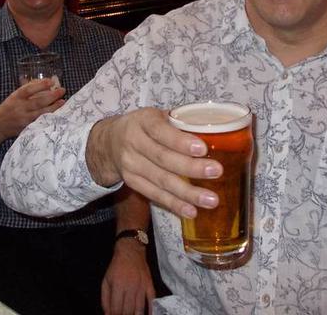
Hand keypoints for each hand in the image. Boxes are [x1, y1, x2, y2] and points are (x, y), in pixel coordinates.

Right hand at [0, 79, 64, 139]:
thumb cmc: (8, 108)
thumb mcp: (14, 96)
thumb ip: (27, 90)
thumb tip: (44, 82)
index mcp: (16, 97)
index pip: (29, 89)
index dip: (40, 85)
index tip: (51, 81)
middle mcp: (20, 108)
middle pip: (38, 101)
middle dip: (52, 96)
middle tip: (62, 91)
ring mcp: (24, 119)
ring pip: (42, 113)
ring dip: (54, 107)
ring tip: (63, 101)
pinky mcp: (27, 128)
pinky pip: (41, 122)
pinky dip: (50, 117)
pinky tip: (57, 113)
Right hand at [87, 108, 221, 218]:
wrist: (109, 141)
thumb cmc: (143, 126)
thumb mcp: (156, 116)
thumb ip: (179, 123)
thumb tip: (217, 132)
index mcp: (143, 121)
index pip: (161, 131)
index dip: (181, 141)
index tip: (202, 149)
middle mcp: (133, 142)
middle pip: (163, 158)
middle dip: (191, 167)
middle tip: (216, 171)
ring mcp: (131, 165)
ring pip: (161, 180)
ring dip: (187, 192)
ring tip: (211, 200)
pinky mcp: (132, 182)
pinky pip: (154, 195)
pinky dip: (174, 204)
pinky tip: (191, 211)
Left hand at [101, 240, 153, 314]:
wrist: (131, 250)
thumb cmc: (116, 266)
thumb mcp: (106, 281)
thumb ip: (105, 299)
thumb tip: (107, 314)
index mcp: (117, 285)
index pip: (116, 308)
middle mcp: (130, 286)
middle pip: (128, 310)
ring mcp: (141, 285)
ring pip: (139, 308)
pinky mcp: (149, 284)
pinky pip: (151, 300)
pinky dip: (150, 309)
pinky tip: (148, 314)